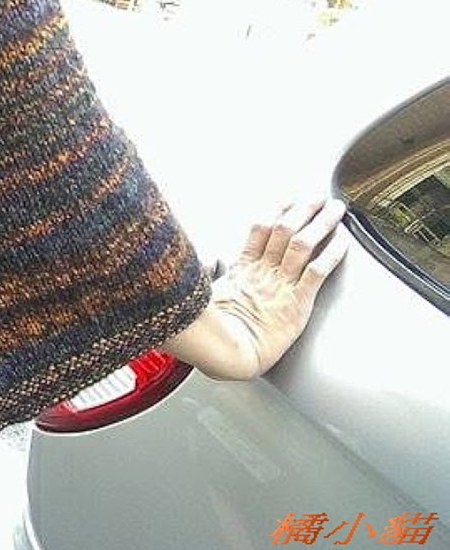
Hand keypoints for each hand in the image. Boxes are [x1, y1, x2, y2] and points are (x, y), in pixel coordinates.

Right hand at [204, 198, 352, 379]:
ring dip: (320, 222)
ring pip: (302, 243)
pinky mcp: (297, 301)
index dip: (275, 211)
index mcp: (242, 270)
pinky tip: (342, 240)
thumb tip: (207, 263)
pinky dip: (331, 252)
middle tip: (317, 197)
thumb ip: (212, 277)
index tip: (287, 201)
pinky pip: (317, 271)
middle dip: (302, 209)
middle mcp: (263, 272)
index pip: (259, 230)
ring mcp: (280, 285)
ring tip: (334, 209)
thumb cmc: (215, 333)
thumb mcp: (206, 298)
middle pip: (283, 229)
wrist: (227, 353)